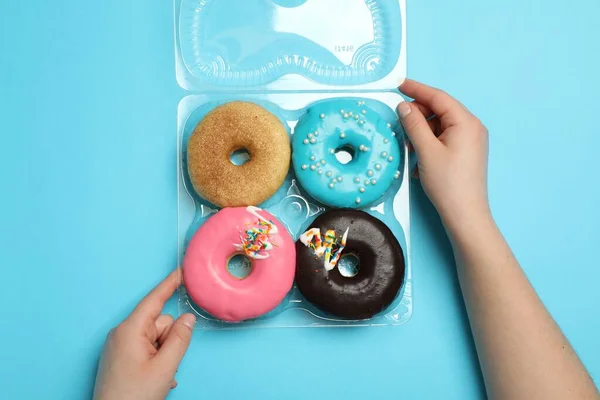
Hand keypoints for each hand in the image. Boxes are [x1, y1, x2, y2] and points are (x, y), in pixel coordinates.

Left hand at [93, 269, 195, 399]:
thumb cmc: (133, 397)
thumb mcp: (164, 367)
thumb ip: (180, 339)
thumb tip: (187, 318)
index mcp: (129, 330)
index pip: (154, 300)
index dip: (169, 284)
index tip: (181, 270)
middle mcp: (121, 334)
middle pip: (159, 323)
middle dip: (170, 339)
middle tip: (168, 364)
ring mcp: (119, 346)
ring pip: (155, 338)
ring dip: (165, 354)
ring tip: (160, 377)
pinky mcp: (120, 358)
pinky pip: (146, 349)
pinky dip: (156, 361)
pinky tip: (155, 380)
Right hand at [397, 79, 489, 228]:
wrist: (465, 214)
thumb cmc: (447, 183)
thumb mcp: (426, 150)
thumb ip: (414, 124)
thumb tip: (404, 106)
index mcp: (466, 122)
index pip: (439, 97)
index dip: (417, 89)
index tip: (399, 84)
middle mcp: (472, 127)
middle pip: (441, 110)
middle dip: (419, 113)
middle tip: (399, 121)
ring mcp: (471, 140)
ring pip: (441, 125)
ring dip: (422, 130)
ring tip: (408, 143)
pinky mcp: (467, 152)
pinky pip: (445, 137)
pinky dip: (430, 141)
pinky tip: (418, 154)